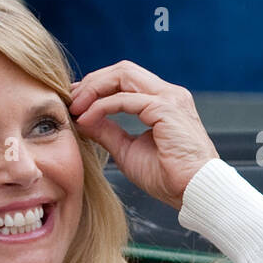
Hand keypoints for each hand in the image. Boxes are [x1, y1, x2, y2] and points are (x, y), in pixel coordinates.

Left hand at [69, 60, 218, 210]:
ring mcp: (169, 98)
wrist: (192, 191)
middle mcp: (169, 94)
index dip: (97, 85)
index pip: (125, 79)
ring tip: (75, 107)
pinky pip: (125, 100)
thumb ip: (107, 131)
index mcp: (162, 101)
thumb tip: (84, 120)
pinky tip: (86, 119)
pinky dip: (101, 107)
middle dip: (92, 82)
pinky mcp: (165, 109)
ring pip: (123, 75)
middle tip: (70, 99)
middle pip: (123, 70)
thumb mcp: (127, 150)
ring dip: (94, 89)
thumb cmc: (168, 176)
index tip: (75, 101)